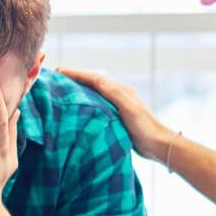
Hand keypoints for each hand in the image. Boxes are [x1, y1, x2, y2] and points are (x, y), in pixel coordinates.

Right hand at [58, 67, 173, 162]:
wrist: (158, 145)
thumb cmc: (144, 127)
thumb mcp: (128, 107)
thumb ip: (113, 92)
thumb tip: (96, 78)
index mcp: (120, 90)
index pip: (94, 77)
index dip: (76, 73)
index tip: (59, 71)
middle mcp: (118, 94)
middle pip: (93, 82)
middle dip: (76, 78)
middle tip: (57, 78)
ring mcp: (118, 105)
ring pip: (95, 92)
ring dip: (80, 88)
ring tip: (64, 90)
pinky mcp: (117, 116)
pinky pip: (97, 103)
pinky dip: (86, 101)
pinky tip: (79, 108)